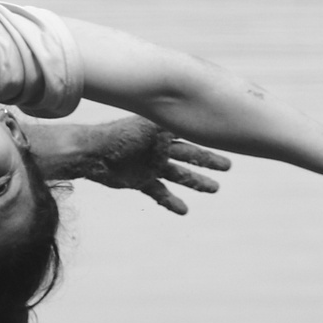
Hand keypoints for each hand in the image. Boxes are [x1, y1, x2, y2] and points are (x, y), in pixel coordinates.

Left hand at [44, 115, 230, 214]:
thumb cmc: (120, 135)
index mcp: (162, 132)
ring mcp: (150, 165)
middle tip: (228, 167)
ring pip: (179, 175)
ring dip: (197, 183)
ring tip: (215, 189)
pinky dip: (171, 202)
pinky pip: (160, 193)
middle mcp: (158, 148)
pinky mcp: (140, 181)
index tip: (230, 140)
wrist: (92, 154)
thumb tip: (201, 112)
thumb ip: (175, 122)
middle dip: (208, 161)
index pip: (190, 134)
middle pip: (190, 155)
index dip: (208, 138)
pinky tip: (185, 210)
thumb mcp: (151, 126)